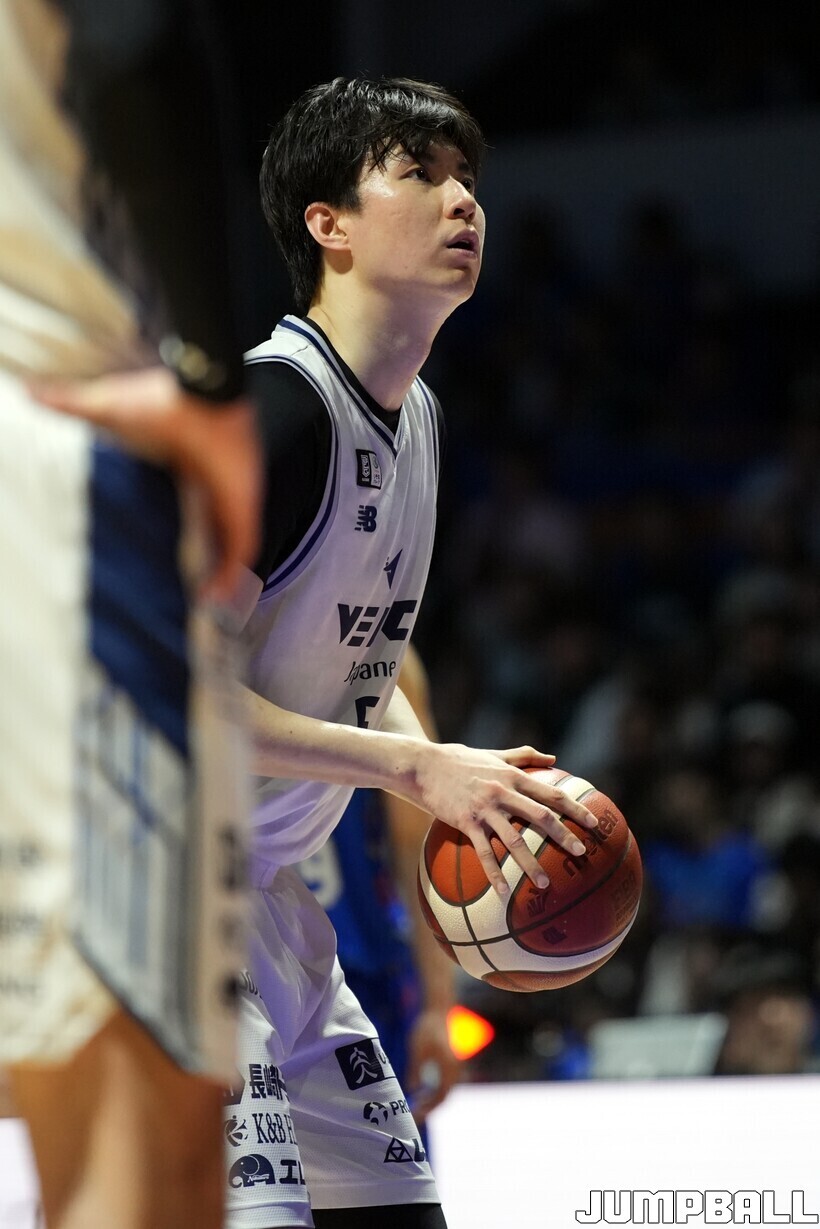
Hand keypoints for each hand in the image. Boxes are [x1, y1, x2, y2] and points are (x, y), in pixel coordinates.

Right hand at [29, 367, 261, 603]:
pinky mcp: (243, 508)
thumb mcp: (107, 407)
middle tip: (176, 586)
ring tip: (199, 600)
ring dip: (216, 573)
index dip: (170, 529)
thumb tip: (30, 394)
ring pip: (225, 547)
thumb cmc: (161, 399)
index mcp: (182, 469)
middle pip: (204, 531)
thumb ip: (72, 406)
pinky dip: (232, 574)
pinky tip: (218, 596)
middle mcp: (207, 486)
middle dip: (196, 558)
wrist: (201, 394)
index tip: (152, 550)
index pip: (179, 507)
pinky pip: (241, 550)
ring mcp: (228, 498)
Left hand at [405, 1008, 459, 1123]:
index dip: (428, 1109)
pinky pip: (443, 1083)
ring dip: (431, 1100)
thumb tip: (411, 1090)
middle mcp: (454, 1070)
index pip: (441, 1097)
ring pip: (444, 1091)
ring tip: (415, 1107)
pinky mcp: (449, 1064)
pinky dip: (433, 1091)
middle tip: (414, 1116)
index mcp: (449, 1068)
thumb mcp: (417, 1049)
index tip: (415, 1116)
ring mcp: (453, 1067)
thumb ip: (415, 1070)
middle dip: (429, 1108)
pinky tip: (421, 1092)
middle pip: (443, 1097)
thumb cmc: (427, 1029)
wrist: (438, 1011)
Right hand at [411, 743, 597, 898]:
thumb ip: (524, 756)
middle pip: (540, 817)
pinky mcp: (465, 822)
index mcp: (513, 777)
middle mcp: (502, 792)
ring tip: (544, 884)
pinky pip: (483, 852)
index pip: (551, 794)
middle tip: (581, 854)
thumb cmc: (459, 759)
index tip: (593, 823)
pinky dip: (494, 873)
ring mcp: (484, 809)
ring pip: (513, 840)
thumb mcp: (494, 754)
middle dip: (563, 836)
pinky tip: (503, 891)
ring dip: (530, 864)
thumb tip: (553, 757)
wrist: (424, 765)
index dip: (575, 808)